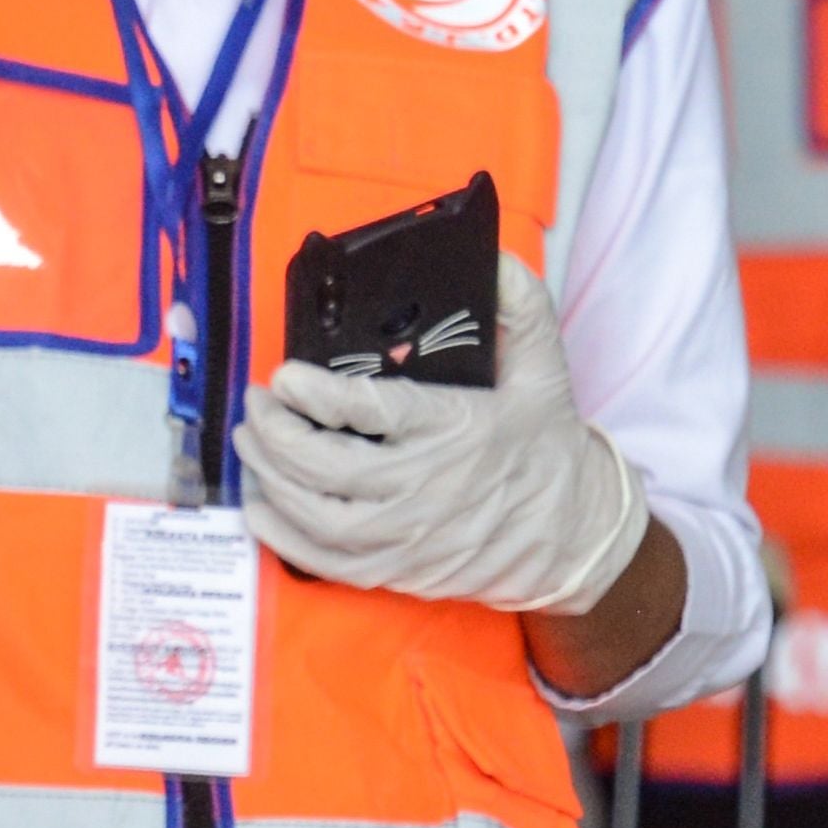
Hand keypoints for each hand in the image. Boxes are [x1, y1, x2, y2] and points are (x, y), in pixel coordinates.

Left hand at [232, 251, 649, 616]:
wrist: (577, 533)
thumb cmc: (546, 442)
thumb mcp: (544, 364)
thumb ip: (517, 303)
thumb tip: (492, 256)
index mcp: (456, 430)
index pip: (375, 413)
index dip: (320, 395)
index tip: (285, 375)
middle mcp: (427, 488)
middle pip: (329, 468)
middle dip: (277, 432)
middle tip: (257, 401)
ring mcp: (410, 538)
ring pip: (317, 517)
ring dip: (268, 478)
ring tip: (250, 439)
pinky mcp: (398, 572)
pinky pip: (324, 563)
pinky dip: (281, 534)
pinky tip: (259, 500)